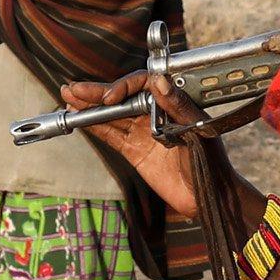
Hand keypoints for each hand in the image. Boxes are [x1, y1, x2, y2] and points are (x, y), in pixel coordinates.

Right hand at [57, 77, 198, 210]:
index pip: (142, 86)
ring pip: (112, 115)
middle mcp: (155, 113)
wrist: (208, 197)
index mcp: (171, 103)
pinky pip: (112, 136)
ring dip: (90, 107)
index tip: (109, 97)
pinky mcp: (135, 151)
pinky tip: (79, 118)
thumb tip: (158, 81)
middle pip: (122, 99)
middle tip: (73, 88)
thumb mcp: (197, 132)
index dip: (123, 87)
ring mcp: (143, 132)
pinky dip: (95, 127)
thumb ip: (177, 107)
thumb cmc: (211, 163)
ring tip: (68, 99)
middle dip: (96, 93)